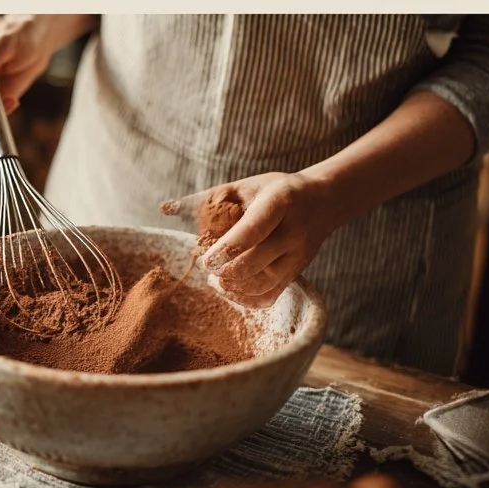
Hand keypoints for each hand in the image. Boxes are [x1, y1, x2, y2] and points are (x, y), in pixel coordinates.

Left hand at [162, 172, 337, 307]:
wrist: (322, 202)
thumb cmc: (273, 192)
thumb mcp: (247, 186)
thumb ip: (210, 198)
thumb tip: (166, 207)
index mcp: (280, 201)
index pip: (254, 229)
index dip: (227, 249)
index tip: (206, 260)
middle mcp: (292, 232)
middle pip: (255, 263)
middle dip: (225, 271)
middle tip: (209, 267)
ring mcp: (297, 257)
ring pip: (261, 284)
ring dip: (232, 287)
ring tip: (216, 279)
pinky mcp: (296, 274)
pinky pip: (269, 297)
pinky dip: (245, 300)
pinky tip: (229, 289)